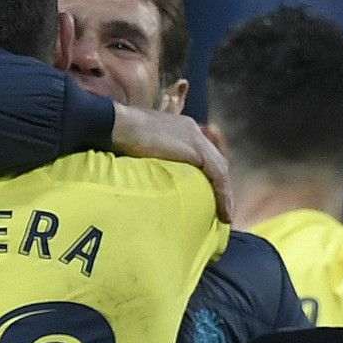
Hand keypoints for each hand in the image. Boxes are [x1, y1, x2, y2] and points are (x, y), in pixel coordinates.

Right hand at [111, 103, 231, 221]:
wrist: (117, 125)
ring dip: (224, 194)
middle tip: (221, 210)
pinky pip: (217, 175)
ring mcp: (196, 138)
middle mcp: (192, 131)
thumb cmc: (119, 138)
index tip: (207, 198)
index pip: (201, 155)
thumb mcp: (140, 151)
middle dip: (220, 187)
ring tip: (224, 216)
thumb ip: (152, 161)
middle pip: (215, 161)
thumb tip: (148, 183)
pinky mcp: (196, 148)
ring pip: (219, 169)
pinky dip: (223, 195)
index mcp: (180, 129)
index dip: (207, 178)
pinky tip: (223, 213)